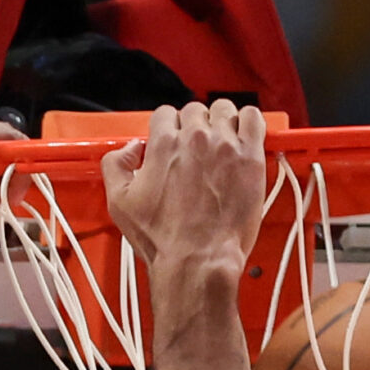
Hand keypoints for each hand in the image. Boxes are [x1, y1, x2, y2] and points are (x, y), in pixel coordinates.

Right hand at [101, 101, 268, 279]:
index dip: (169, 129)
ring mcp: (225, 144)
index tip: (174, 145)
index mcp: (164, 144)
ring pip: (224, 109)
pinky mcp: (250, 156)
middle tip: (198, 151)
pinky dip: (249, 121)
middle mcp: (195, 137)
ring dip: (221, 121)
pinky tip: (244, 137)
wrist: (197, 260)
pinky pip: (254, 118)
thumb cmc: (162, 239)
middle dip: (194, 126)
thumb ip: (115, 166)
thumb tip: (132, 148)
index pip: (165, 114)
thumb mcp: (119, 203)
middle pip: (195, 110)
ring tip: (222, 144)